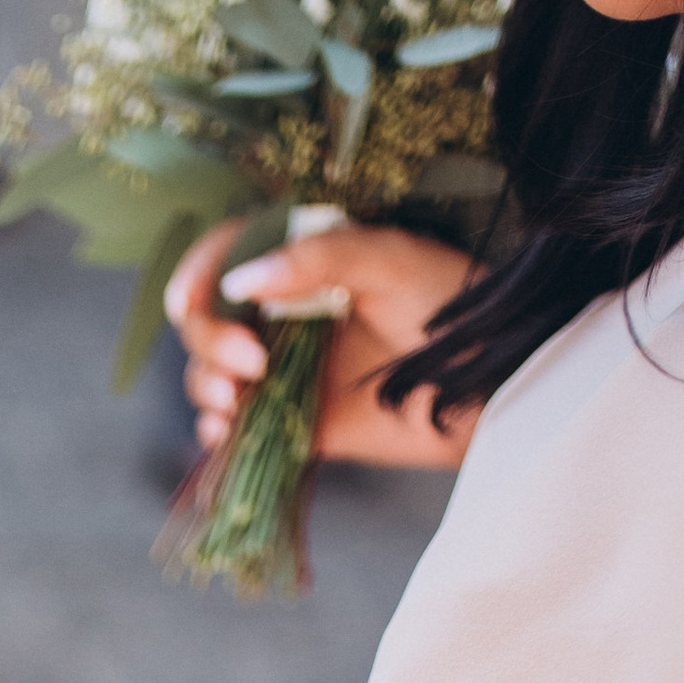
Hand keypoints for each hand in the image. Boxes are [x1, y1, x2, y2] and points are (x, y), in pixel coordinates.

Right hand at [166, 216, 477, 467]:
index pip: (230, 253)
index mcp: (307, 261)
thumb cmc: (452, 306)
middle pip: (210, 317)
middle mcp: (289, 312)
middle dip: (209, 340)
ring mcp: (290, 368)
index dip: (199, 272)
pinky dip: (217, 429)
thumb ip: (317, 259)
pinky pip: (238, 426)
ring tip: (234, 399)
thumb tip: (239, 282)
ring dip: (206, 384)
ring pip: (213, 372)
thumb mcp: (389, 260)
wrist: (493, 382)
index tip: (190, 300)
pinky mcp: (298, 422)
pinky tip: (225, 429)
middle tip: (251, 363)